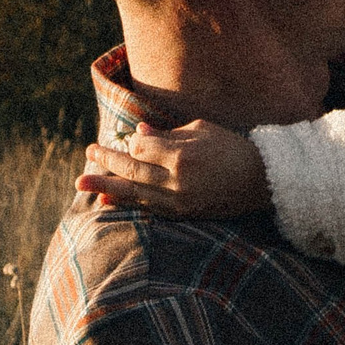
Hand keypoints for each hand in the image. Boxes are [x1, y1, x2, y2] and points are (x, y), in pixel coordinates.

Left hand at [77, 119, 271, 217]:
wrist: (263, 182)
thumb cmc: (233, 148)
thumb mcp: (203, 130)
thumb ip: (168, 134)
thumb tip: (138, 133)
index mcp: (183, 156)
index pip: (142, 148)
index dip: (133, 142)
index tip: (130, 138)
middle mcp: (177, 181)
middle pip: (132, 169)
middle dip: (107, 161)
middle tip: (88, 154)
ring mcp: (179, 200)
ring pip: (134, 192)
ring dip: (106, 186)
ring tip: (82, 183)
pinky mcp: (183, 213)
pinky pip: (148, 207)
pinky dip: (127, 202)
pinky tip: (108, 199)